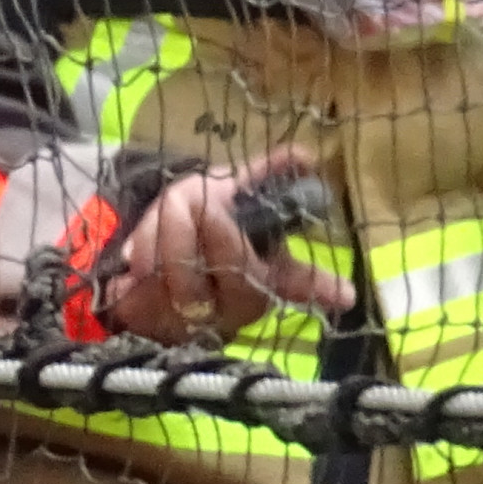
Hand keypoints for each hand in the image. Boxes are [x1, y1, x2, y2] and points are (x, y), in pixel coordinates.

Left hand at [98, 149, 357, 343]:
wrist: (145, 263)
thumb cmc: (197, 226)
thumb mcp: (230, 190)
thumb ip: (266, 174)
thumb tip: (306, 155)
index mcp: (268, 274)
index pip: (302, 284)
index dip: (322, 288)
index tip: (345, 293)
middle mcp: (242, 304)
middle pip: (230, 261)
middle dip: (206, 217)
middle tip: (194, 194)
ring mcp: (202, 321)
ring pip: (184, 272)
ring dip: (166, 229)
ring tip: (166, 213)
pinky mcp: (160, 328)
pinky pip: (149, 286)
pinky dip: (141, 254)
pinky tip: (137, 253)